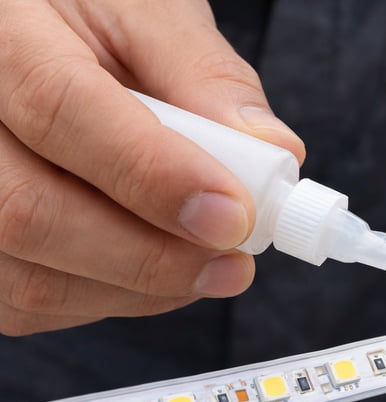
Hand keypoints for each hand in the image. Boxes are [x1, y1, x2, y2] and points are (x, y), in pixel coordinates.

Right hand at [0, 0, 303, 334]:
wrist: (34, 35)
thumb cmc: (87, 14)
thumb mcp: (147, 13)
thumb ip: (205, 75)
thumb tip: (274, 151)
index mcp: (1, 35)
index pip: (60, 110)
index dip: (154, 176)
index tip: (233, 215)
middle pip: (30, 214)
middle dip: (153, 256)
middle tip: (234, 261)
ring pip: (29, 279)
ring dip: (140, 289)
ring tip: (206, 265)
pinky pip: (28, 303)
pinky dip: (109, 301)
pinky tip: (156, 269)